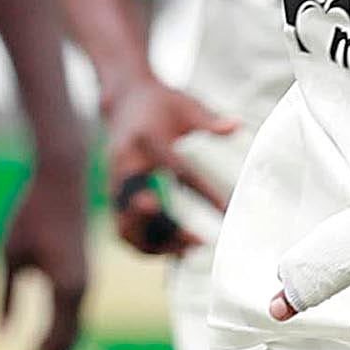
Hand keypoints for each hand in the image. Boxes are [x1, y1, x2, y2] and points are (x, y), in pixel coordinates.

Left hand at [0, 155, 90, 349]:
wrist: (62, 179)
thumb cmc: (30, 213)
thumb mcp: (8, 255)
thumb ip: (4, 299)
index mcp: (67, 289)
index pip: (53, 343)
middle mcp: (83, 291)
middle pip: (68, 344)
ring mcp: (86, 283)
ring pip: (74, 331)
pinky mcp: (82, 274)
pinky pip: (74, 315)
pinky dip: (58, 335)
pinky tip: (38, 341)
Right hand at [100, 73, 243, 257]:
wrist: (124, 99)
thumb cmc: (161, 103)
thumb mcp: (185, 104)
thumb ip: (209, 118)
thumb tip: (236, 126)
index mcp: (145, 140)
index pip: (178, 172)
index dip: (204, 195)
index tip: (228, 212)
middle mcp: (124, 163)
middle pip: (135, 206)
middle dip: (163, 228)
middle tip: (197, 240)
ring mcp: (114, 181)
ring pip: (124, 225)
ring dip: (153, 244)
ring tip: (188, 248)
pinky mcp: (114, 193)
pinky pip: (124, 228)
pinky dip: (146, 244)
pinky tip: (176, 250)